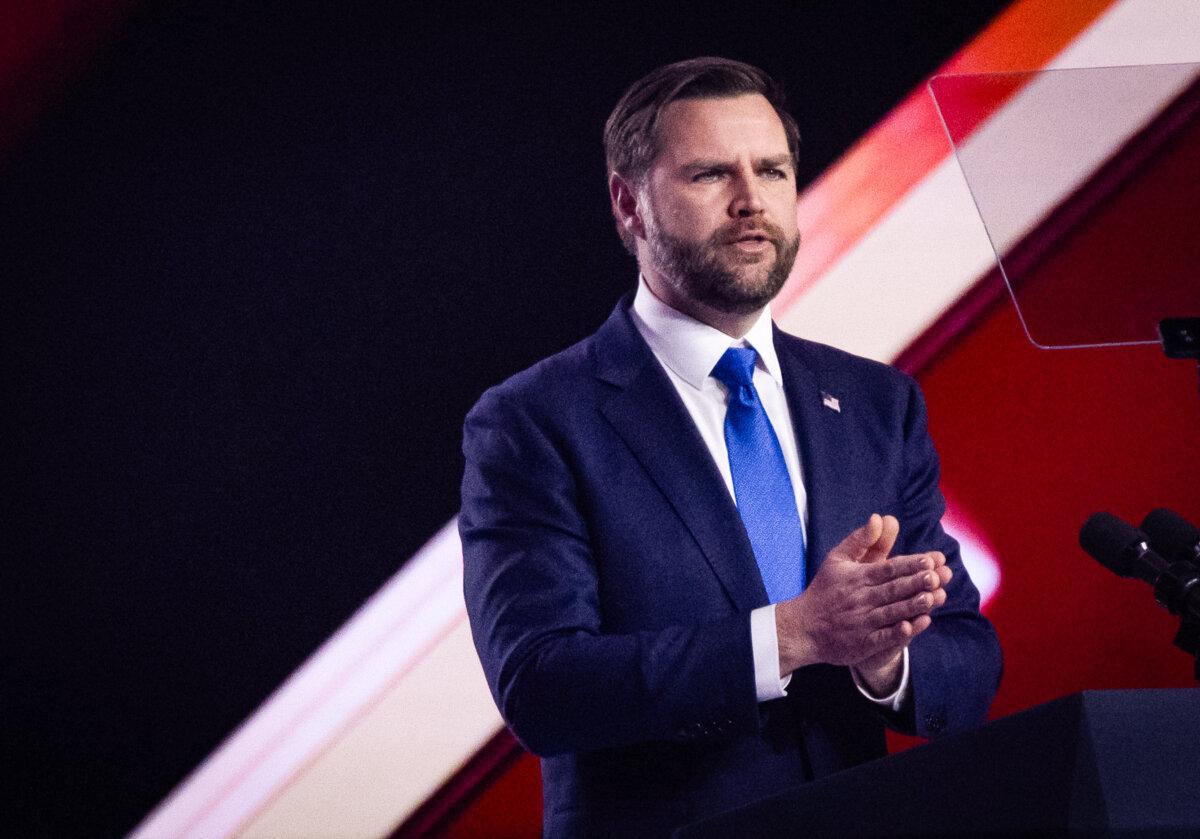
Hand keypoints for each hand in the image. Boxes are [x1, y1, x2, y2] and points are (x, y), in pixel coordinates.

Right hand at [775, 514, 949, 676]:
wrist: (803, 628)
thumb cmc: (825, 589)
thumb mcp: (837, 559)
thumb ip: (860, 539)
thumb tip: (879, 517)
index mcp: (857, 577)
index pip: (888, 568)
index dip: (910, 564)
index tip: (930, 559)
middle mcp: (860, 598)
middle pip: (893, 589)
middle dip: (916, 583)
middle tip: (937, 576)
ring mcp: (861, 622)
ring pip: (891, 612)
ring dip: (913, 605)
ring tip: (935, 597)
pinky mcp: (862, 643)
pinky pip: (882, 637)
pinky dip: (897, 632)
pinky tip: (913, 626)